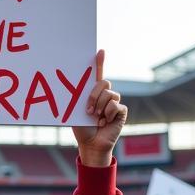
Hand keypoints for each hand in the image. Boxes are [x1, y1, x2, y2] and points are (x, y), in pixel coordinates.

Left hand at [70, 50, 126, 166]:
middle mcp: (106, 96)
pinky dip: (108, 115)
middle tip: (88, 111)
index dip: (100, 62)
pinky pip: (116, 105)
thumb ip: (79, 98)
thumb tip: (72, 85)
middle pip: (104, 82)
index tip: (100, 51)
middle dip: (94, 95)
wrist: (90, 143)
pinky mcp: (121, 111)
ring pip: (110, 94)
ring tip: (96, 119)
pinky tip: (105, 123)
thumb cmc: (82, 128)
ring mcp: (114, 103)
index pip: (98, 75)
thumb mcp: (76, 111)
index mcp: (94, 93)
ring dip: (100, 107)